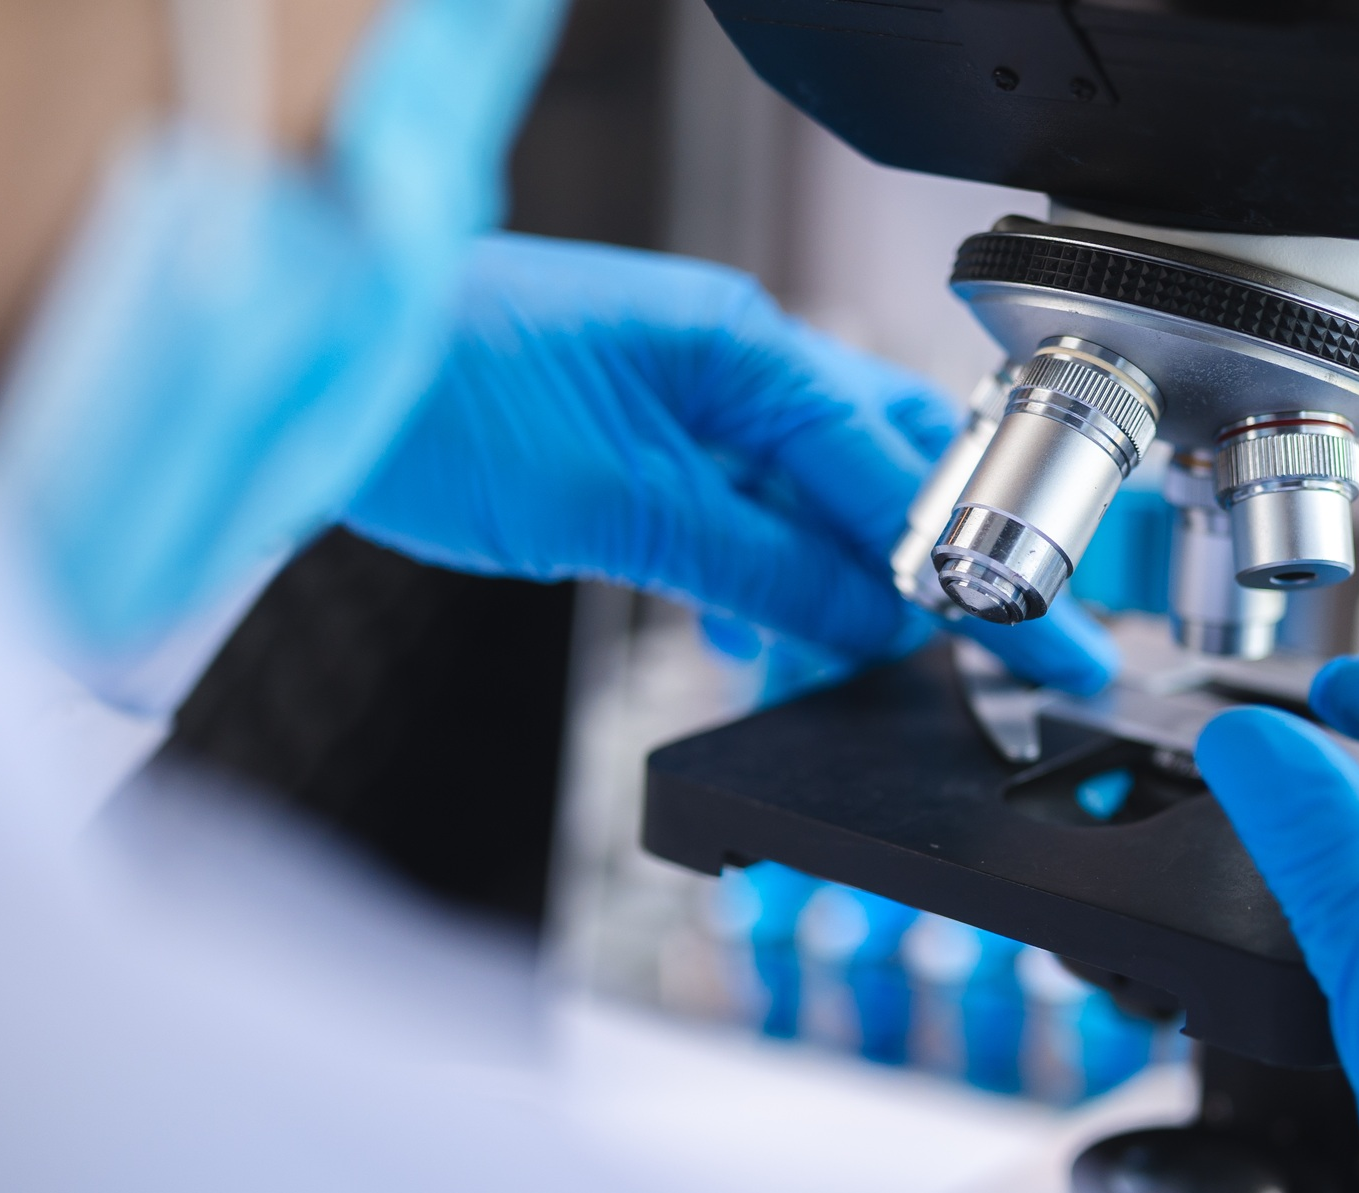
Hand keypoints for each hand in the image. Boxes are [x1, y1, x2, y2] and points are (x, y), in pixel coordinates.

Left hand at [345, 232, 1115, 692]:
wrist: (314, 373)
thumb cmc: (441, 401)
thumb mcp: (623, 507)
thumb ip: (767, 567)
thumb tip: (879, 622)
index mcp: (747, 351)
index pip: (901, 478)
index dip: (976, 573)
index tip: (1044, 642)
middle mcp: (733, 362)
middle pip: (882, 477)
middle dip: (932, 572)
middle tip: (986, 655)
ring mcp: (689, 397)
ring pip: (811, 505)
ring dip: (835, 592)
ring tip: (841, 676)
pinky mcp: (645, 439)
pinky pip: (743, 513)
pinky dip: (762, 580)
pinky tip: (754, 639)